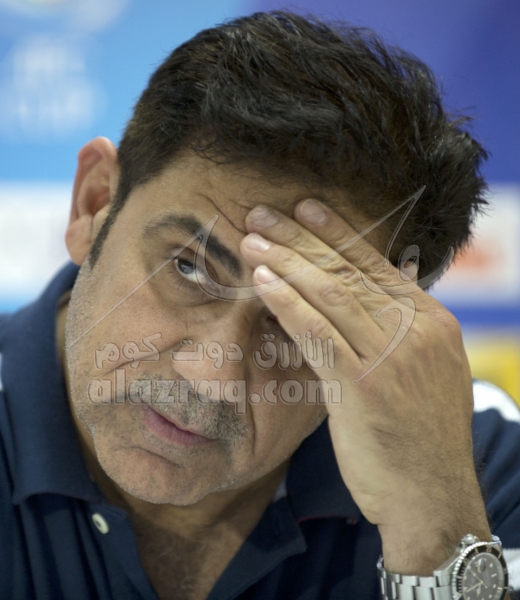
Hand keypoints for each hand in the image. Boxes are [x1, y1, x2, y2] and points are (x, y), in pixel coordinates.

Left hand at [240, 199, 490, 574]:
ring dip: (286, 262)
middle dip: (300, 238)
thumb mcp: (427, 371)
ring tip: (254, 238)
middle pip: (348, 271)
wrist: (432, 497)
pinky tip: (262, 282)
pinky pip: (318, 332)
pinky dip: (288, 303)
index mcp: (432, 322)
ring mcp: (390, 356)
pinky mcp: (362, 385)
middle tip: (263, 212)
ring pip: (330, 294)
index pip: (377, 264)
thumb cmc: (421, 435)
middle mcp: (414, 330)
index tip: (306, 208)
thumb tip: (390, 279)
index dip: (338, 233)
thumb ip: (405, 324)